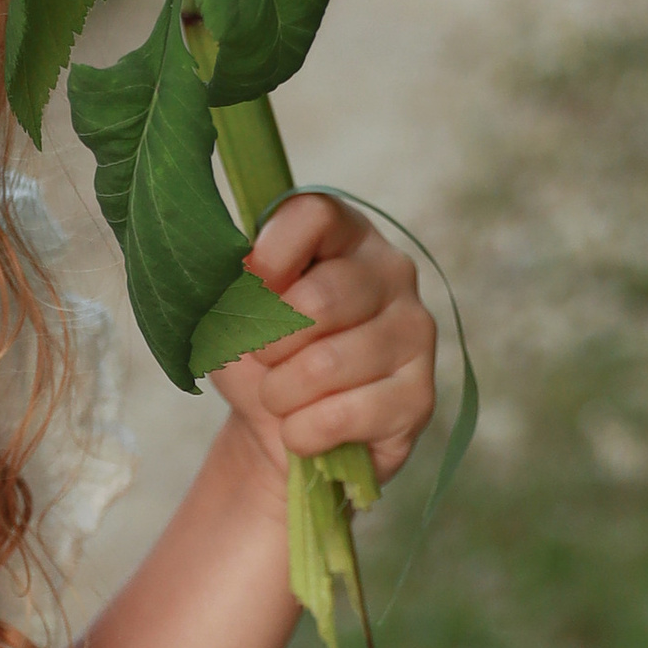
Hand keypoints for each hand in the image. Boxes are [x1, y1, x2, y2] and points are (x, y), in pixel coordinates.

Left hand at [210, 193, 436, 487]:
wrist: (282, 429)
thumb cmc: (260, 357)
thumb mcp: (229, 312)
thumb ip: (229, 280)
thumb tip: (238, 271)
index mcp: (345, 233)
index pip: (312, 214)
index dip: (266, 258)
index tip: (247, 289)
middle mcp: (392, 272)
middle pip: (318, 299)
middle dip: (268, 342)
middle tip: (262, 358)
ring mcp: (414, 332)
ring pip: (326, 365)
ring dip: (279, 394)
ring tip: (280, 398)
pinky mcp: (419, 396)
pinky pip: (343, 416)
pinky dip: (302, 432)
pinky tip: (303, 429)